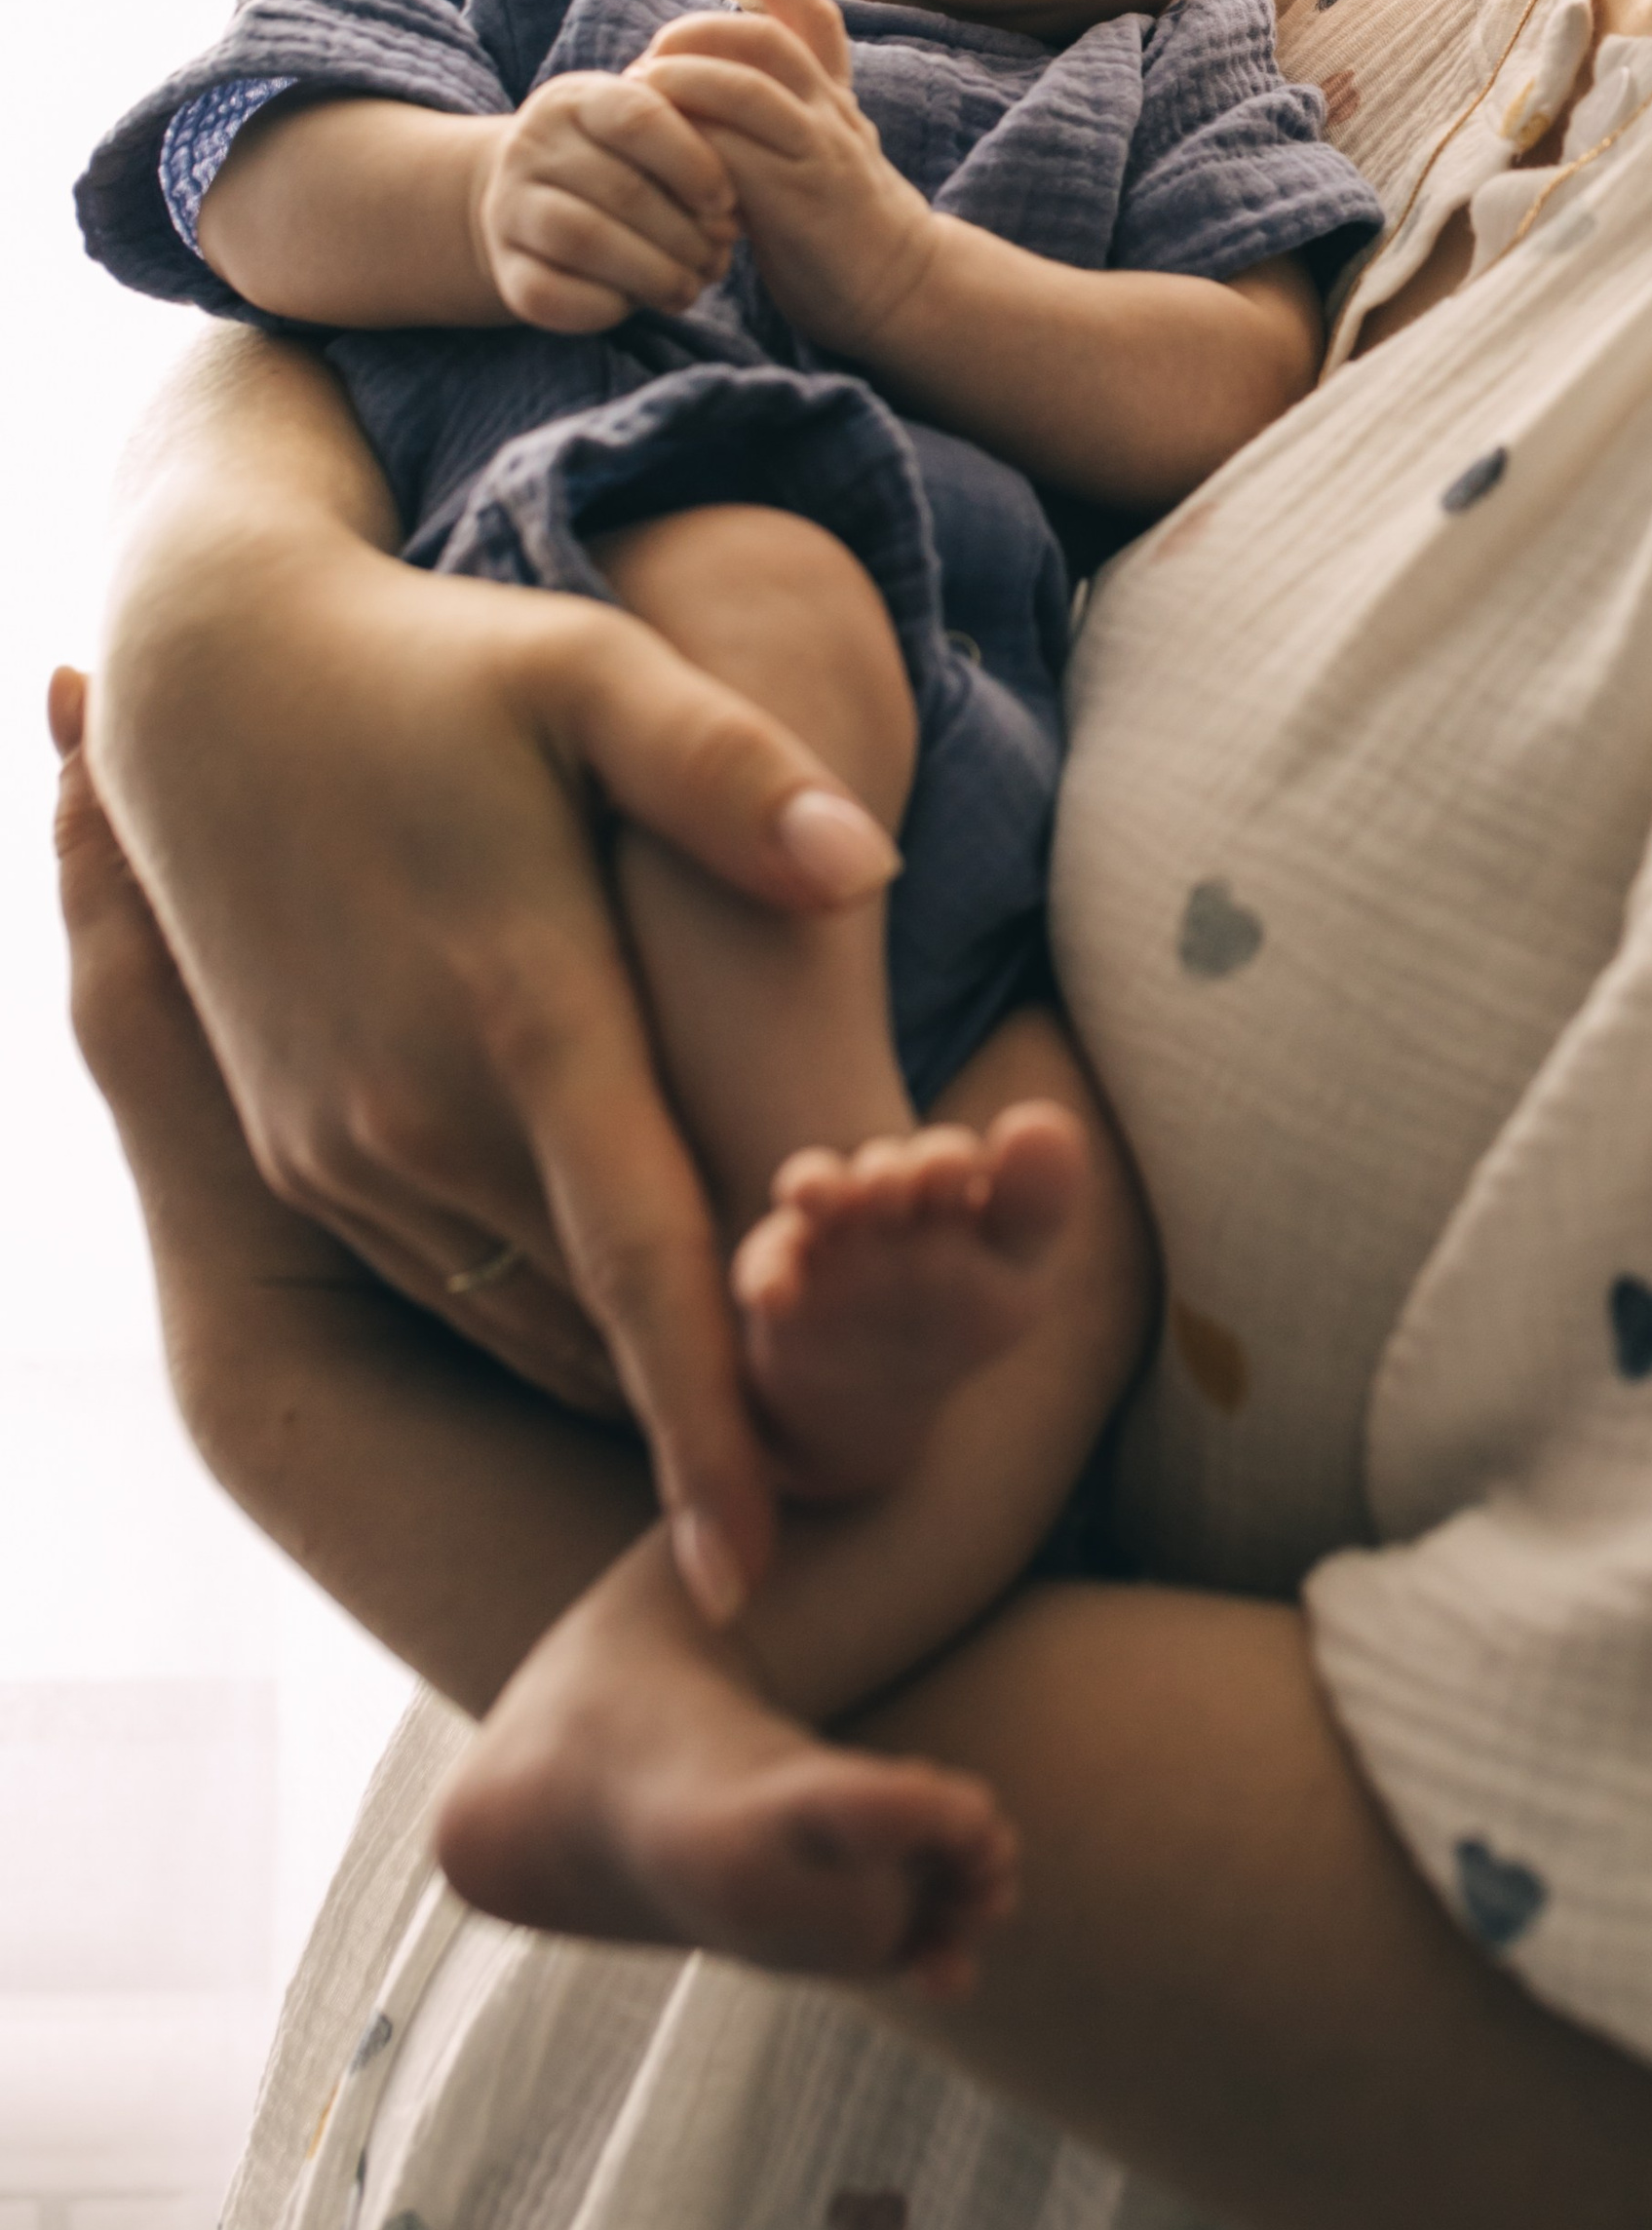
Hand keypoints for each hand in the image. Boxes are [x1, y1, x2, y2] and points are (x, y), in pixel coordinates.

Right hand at [89, 364, 902, 1615]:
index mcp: (515, 1006)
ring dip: (625, 1385)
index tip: (763, 1567)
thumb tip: (865, 867)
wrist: (209, 681)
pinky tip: (633, 1339)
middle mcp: (415, 1109)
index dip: (704, 1419)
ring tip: (766, 1460)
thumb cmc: (437, 662)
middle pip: (590, 1319)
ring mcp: (343, 1141)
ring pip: (517, 1318)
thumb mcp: (589, 671)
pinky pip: (449, 1276)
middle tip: (852, 1508)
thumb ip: (727, 771)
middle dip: (705, 1425)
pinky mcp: (297, 1143)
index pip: (637, 1254)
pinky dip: (544, 1324)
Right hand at [471, 72, 739, 332]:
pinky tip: (636, 304)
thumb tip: (725, 221)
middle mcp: (530, 146)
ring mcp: (508, 207)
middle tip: (715, 257)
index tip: (726, 202)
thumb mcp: (650, 141)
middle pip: (620, 189)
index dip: (694, 164)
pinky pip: (551, 294)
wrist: (532, 201)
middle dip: (684, 233)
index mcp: (575, 100)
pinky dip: (606, 306)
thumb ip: (692, 157)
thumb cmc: (618, 166)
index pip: (637, 118)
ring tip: (687, 287)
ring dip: (652, 274)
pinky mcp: (506, 269)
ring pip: (583, 240)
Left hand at [629, 0, 942, 357]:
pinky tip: (657, 164)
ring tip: (640, 99)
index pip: (814, 16)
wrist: (902, 295)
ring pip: (745, 89)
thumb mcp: (822, 157)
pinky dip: (685, 150)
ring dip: (681, 84)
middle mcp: (832, 115)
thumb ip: (776, 122)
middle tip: (651, 59)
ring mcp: (818, 155)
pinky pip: (731, 157)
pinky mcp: (799, 202)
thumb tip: (698, 94)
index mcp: (837, 101)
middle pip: (764, 40)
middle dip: (694, 36)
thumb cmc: (842, 231)